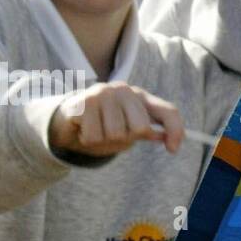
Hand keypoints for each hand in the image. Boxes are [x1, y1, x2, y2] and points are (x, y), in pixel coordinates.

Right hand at [49, 83, 183, 158]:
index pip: (168, 111)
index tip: (173, 149)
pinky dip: (88, 140)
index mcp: (140, 96)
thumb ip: (149, 132)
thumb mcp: (128, 129)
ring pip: (115, 134)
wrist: (66, 120)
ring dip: (103, 141)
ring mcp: (104, 92)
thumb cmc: (102, 125)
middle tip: (111, 133)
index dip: (175, 130)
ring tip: (96, 131)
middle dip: (124, 139)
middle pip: (139, 128)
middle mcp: (125, 90)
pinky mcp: (84, 101)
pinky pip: (94, 136)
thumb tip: (173, 143)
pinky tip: (83, 129)